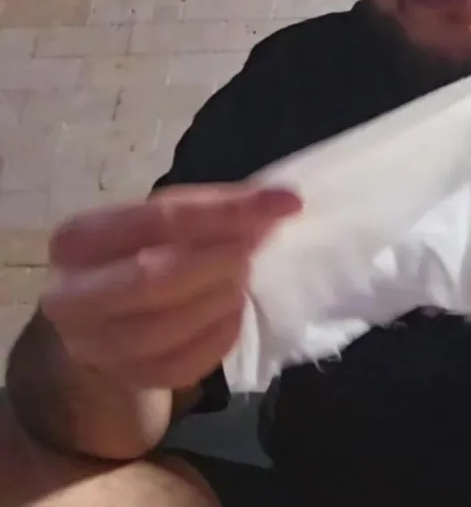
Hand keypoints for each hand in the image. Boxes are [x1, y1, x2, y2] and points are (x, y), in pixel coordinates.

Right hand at [40, 184, 300, 389]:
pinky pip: (185, 364)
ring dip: (220, 299)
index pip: (159, 220)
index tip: (286, 204)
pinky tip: (230, 313)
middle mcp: (72, 296)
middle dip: (217, 263)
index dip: (227, 212)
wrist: (106, 318)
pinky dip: (220, 334)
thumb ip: (213, 210)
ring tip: (239, 281)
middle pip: (154, 280)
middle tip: (250, 253)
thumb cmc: (141, 255)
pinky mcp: (127, 379)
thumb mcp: (165, 221)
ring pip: (168, 328)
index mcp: (79, 240)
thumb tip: (276, 205)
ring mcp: (95, 346)